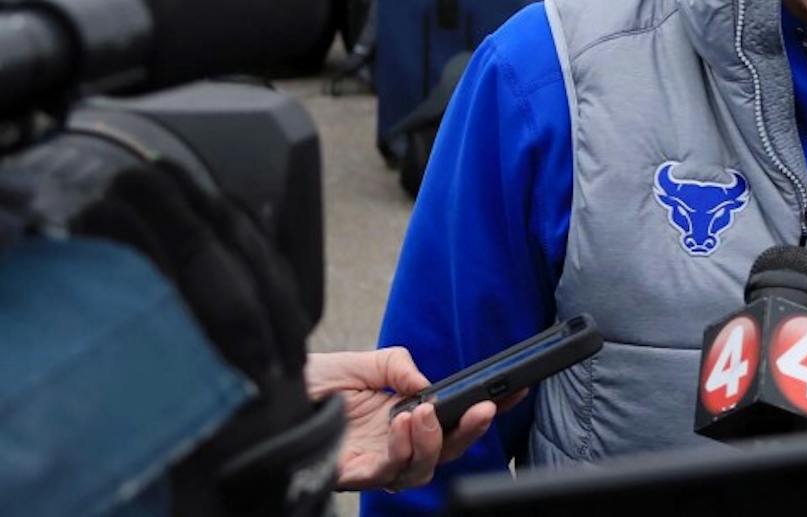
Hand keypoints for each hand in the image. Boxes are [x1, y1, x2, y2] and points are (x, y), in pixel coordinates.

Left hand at [305, 347, 525, 492]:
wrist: (265, 395)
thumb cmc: (309, 385)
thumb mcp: (362, 362)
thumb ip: (398, 366)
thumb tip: (427, 382)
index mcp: (399, 416)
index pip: (451, 419)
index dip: (483, 409)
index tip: (511, 392)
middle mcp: (391, 443)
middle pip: (444, 452)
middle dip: (469, 432)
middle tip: (481, 409)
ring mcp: (372, 461)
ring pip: (421, 469)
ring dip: (430, 441)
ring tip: (422, 413)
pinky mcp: (350, 474)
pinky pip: (385, 474)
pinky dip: (400, 451)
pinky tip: (399, 426)